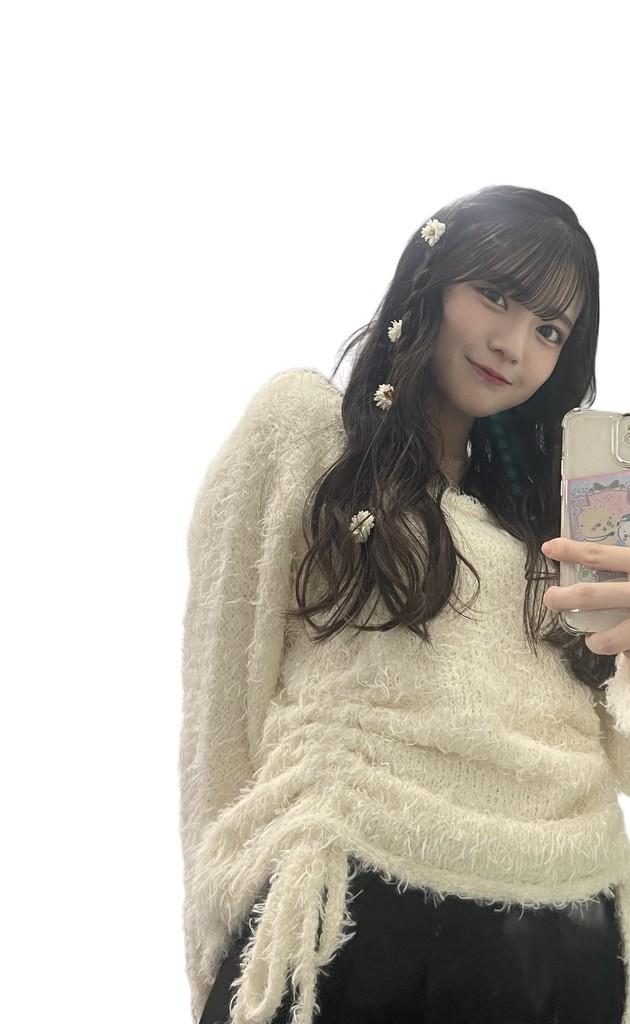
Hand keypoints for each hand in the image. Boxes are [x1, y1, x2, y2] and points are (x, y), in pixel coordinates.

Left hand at [541, 538, 629, 657]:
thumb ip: (625, 559)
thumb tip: (607, 558)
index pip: (597, 555)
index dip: (569, 551)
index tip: (548, 548)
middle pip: (589, 596)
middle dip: (562, 598)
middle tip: (550, 598)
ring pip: (608, 638)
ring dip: (596, 641)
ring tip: (592, 640)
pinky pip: (628, 653)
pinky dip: (624, 653)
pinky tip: (626, 652)